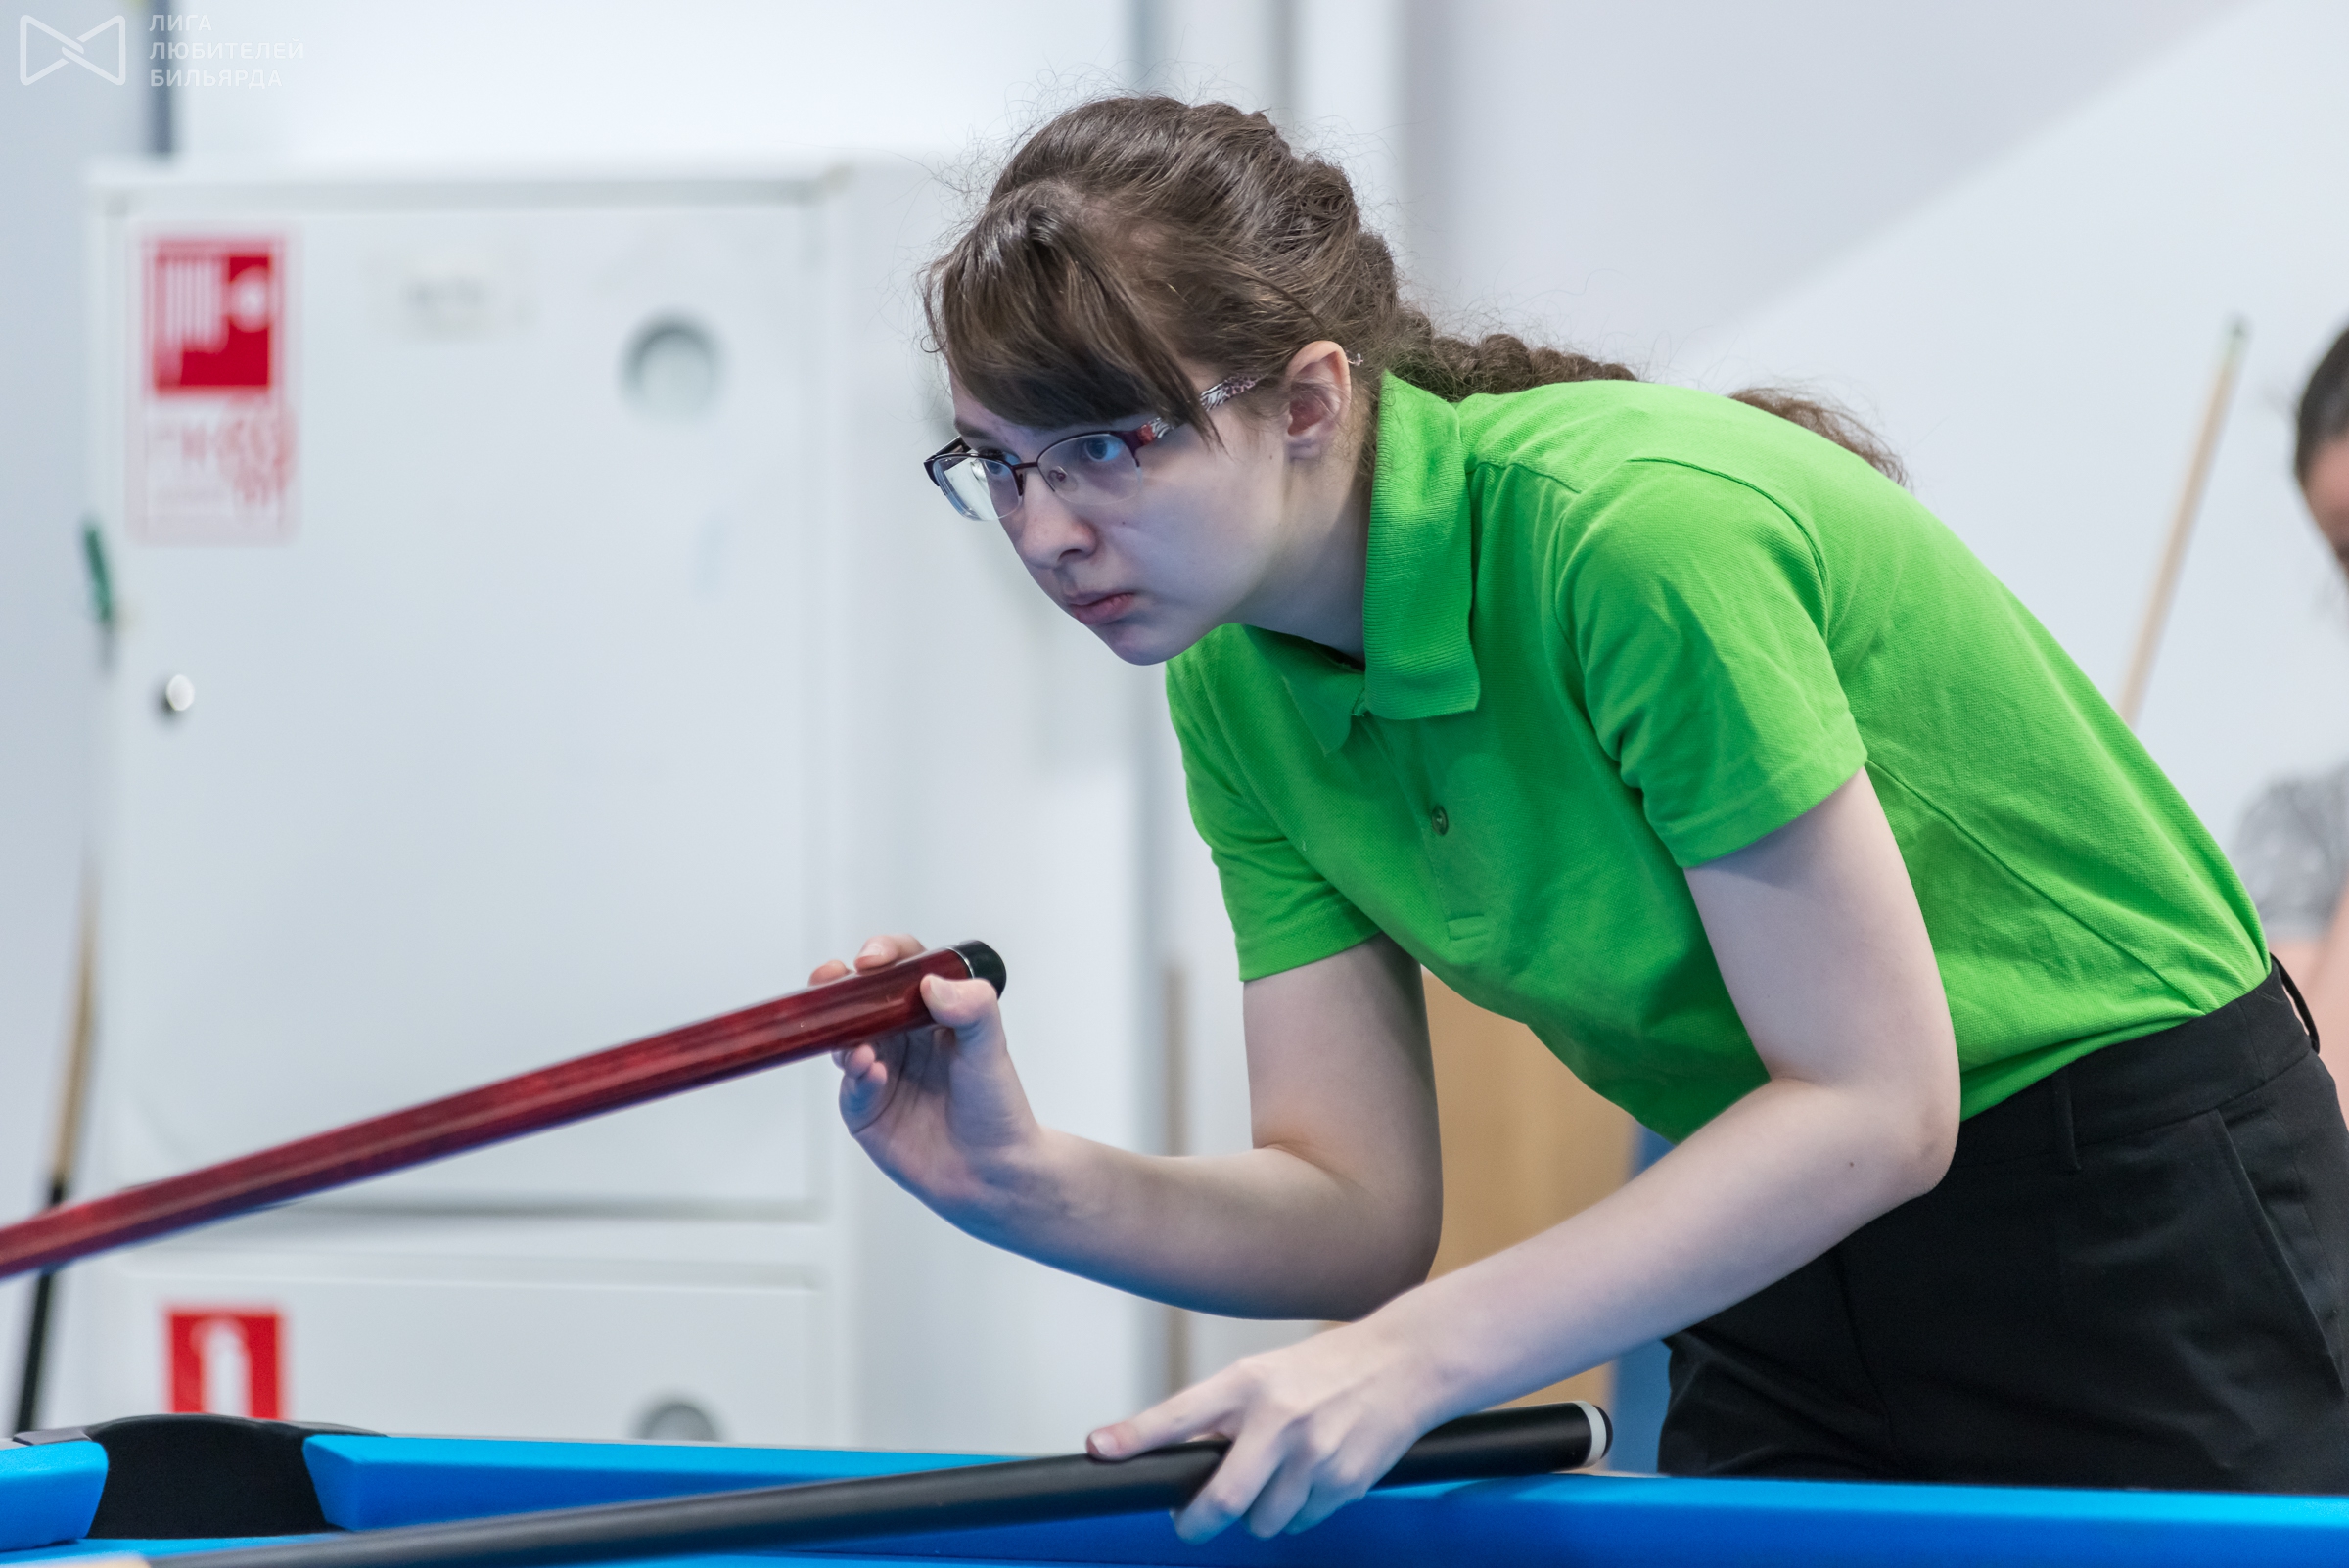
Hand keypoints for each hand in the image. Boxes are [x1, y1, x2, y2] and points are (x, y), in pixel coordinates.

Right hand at [813, 934, 1046, 1223]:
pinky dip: (856, 1076)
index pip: (901, 967)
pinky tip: (872, 1074)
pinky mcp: (864, 1107)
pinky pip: (850, 1084)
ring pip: (844, 1038)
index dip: (883, 954)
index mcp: (931, 1011)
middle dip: (838, 984)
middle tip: (831, 979)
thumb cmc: (996, 1107)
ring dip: (844, 1034)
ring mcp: (879, 1069)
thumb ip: (973, 1008)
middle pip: (859, 997)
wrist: (992, 1172)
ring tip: (862, 1048)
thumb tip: (932, 983)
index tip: (873, 959)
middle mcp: (900, 1036)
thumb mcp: (992, 1048)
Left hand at [1085, 1318, 1443, 1540]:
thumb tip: (1178, 1459)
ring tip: (1276, 1481)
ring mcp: (1314, 1455)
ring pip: (1264, 1521)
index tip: (1101, 1449)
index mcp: (1247, 1384)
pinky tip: (1314, 1479)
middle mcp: (1278, 1419)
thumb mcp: (1265, 1374)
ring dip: (1261, 1515)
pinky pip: (1303, 1521)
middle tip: (1190, 1523)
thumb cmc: (1325, 1369)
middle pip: (1223, 1499)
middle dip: (1198, 1523)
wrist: (1403, 1364)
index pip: (1179, 1414)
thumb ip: (1223, 1414)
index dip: (1135, 1436)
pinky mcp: (1345, 1482)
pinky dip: (1300, 1512)